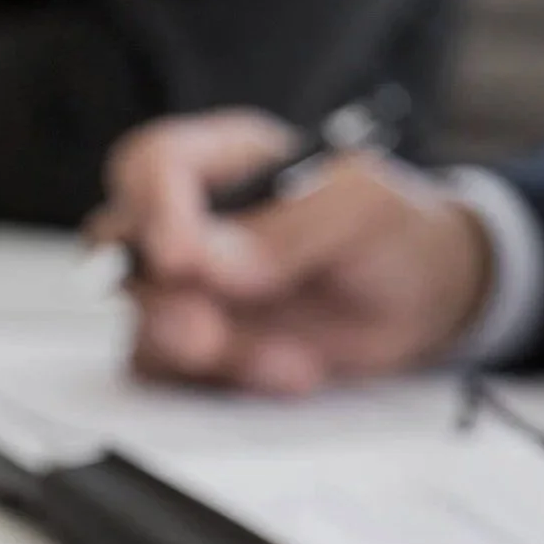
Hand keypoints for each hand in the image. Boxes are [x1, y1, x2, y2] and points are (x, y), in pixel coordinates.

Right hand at [91, 111, 493, 395]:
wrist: (423, 303)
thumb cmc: (394, 232)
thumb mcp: (363, 207)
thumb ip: (288, 228)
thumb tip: (211, 265)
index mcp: (223, 162)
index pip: (152, 165)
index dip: (153, 207)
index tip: (181, 258)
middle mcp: (190, 223)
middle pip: (120, 248)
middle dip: (159, 299)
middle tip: (206, 336)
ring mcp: (188, 289)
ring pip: (142, 322)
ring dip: (211, 353)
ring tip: (288, 359)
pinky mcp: (198, 346)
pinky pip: (174, 374)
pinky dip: (231, 382)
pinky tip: (291, 371)